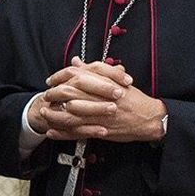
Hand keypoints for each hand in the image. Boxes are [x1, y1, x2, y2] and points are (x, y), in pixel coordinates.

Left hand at [37, 57, 166, 142]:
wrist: (149, 118)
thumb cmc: (133, 98)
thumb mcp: (115, 80)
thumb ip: (93, 71)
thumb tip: (75, 61)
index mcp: (104, 83)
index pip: (76, 76)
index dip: (59, 77)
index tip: (51, 80)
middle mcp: (100, 98)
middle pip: (69, 94)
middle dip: (54, 95)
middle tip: (46, 96)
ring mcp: (99, 116)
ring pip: (70, 115)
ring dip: (54, 114)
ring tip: (45, 113)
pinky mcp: (100, 131)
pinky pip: (77, 133)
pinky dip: (62, 133)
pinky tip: (51, 132)